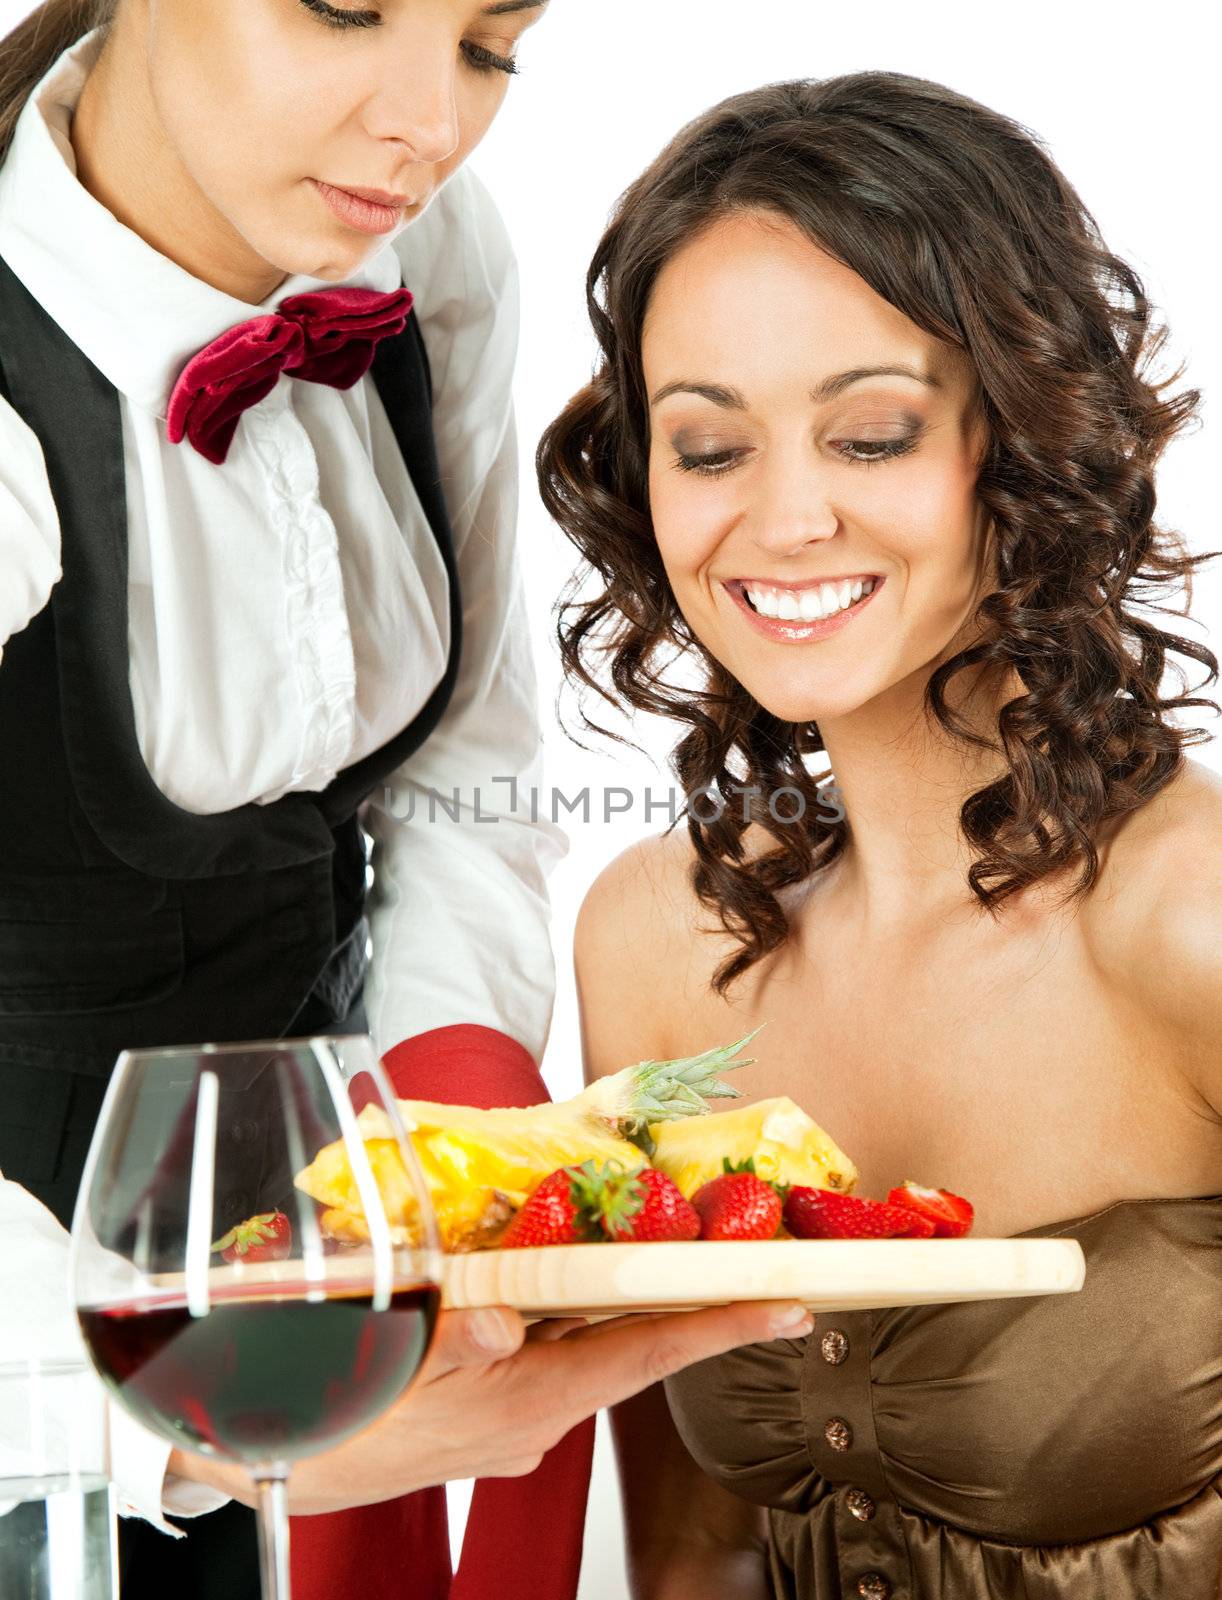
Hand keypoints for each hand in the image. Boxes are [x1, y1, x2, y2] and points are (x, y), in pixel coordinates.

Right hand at [168, 1299, 812, 1511]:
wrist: (287, 1464)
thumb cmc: (345, 1412)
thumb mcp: (396, 1363)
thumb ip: (456, 1336)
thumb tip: (504, 1319)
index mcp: (536, 1398)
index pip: (653, 1351)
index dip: (726, 1323)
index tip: (792, 1302)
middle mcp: (543, 1411)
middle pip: (634, 1340)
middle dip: (686, 1297)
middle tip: (742, 1251)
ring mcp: (522, 1417)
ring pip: (587, 1342)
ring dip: (617, 1300)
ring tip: (647, 1245)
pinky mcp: (496, 1412)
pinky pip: (548, 1349)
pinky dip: (561, 1314)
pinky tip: (540, 1280)